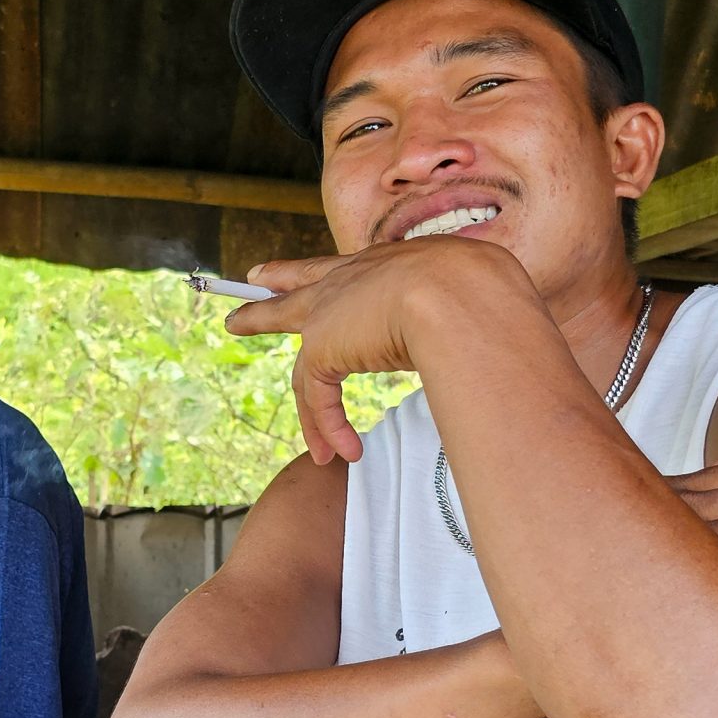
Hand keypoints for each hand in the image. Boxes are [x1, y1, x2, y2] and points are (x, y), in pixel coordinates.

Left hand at [227, 237, 532, 465]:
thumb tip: (478, 343)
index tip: (283, 273)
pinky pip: (317, 396)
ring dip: (301, 402)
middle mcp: (349, 281)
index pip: (341, 269)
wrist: (459, 294)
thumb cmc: (478, 294)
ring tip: (287, 426)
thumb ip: (453, 321)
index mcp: (383, 265)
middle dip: (265, 304)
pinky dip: (330, 427)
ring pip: (298, 357)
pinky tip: (344, 452)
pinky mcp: (323, 347)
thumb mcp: (463, 300)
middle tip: (240, 307)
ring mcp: (330, 312)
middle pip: (293, 291)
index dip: (316, 275)